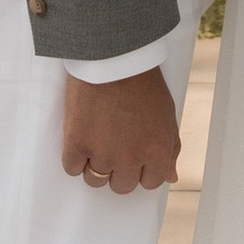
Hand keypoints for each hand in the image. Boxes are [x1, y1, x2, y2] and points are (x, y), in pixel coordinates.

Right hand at [63, 64, 180, 195]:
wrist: (113, 57)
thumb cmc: (142, 81)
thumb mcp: (167, 114)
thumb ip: (170, 149)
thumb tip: (170, 176)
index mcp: (157, 152)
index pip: (150, 182)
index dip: (141, 169)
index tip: (134, 155)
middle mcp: (131, 159)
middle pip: (121, 186)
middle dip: (119, 169)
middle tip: (114, 144)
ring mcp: (102, 154)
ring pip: (95, 180)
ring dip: (95, 164)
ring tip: (96, 138)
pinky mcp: (77, 144)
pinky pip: (72, 168)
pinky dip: (75, 157)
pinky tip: (81, 138)